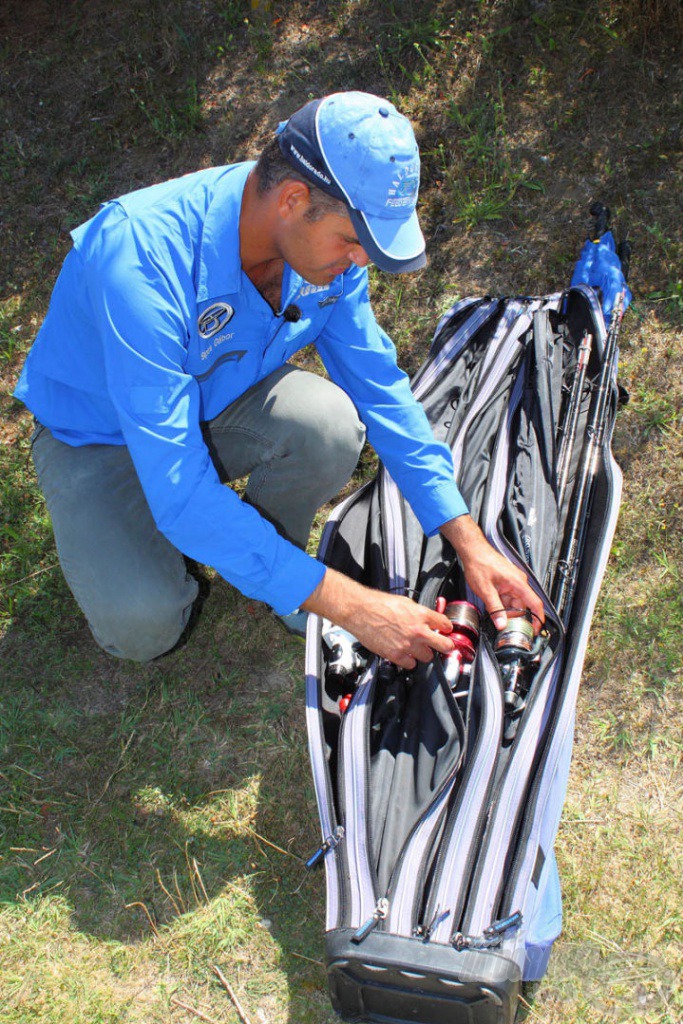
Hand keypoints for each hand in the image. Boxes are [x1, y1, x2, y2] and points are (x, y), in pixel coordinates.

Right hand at [302, 568, 455, 669]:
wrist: (360, 611)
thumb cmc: (378, 604)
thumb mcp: (405, 602)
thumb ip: (419, 612)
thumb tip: (427, 617)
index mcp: (421, 615)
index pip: (445, 624)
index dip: (446, 628)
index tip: (445, 631)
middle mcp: (418, 631)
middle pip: (444, 645)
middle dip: (445, 646)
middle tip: (443, 645)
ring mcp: (408, 645)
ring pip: (428, 657)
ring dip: (424, 653)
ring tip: (416, 648)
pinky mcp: (396, 655)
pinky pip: (411, 665)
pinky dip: (409, 661)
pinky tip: (404, 653)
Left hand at [440, 515, 544, 631]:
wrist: (473, 551)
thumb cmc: (479, 564)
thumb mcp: (486, 590)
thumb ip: (495, 609)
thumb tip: (501, 624)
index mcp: (518, 583)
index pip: (535, 604)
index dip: (538, 619)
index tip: (536, 629)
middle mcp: (519, 582)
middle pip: (521, 606)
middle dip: (511, 614)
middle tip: (499, 620)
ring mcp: (513, 581)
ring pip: (513, 602)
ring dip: (503, 608)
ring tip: (490, 604)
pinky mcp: (507, 581)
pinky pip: (508, 596)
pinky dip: (500, 601)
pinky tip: (491, 599)